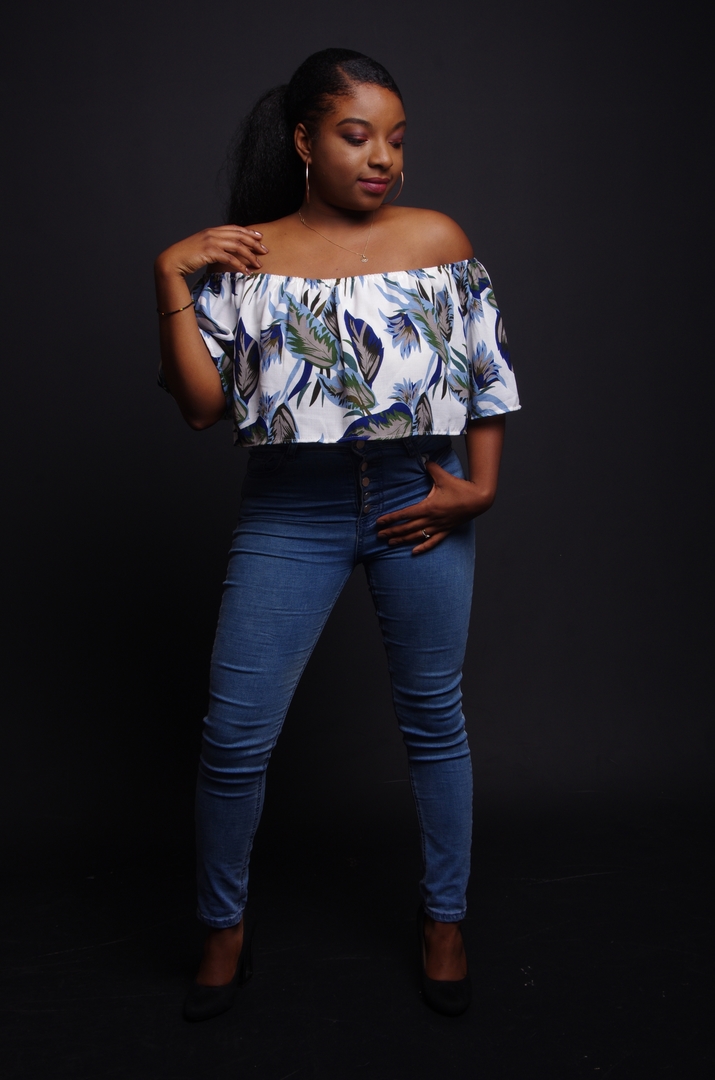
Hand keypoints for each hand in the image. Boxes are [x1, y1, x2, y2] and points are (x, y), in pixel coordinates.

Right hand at [155, 225, 268, 279]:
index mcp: (211, 230)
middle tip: (265, 251)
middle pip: (239, 236)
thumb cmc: (187, 256)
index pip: (235, 228)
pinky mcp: (210, 252)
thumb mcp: (202, 247)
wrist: (173, 260)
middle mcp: (213, 233)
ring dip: (250, 255)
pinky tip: (247, 272)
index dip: (248, 232)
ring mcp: (211, 241)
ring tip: (259, 264)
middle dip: (254, 243)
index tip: (260, 237)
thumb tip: (225, 252)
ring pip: (237, 246)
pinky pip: (230, 258)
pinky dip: (240, 265)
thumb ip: (213, 246)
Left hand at [376, 460, 494, 553]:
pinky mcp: (446, 530)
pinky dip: (423, 547)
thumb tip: (423, 460)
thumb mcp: (443, 476)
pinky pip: (433, 542)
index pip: (405, 515)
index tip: (379, 522)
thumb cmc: (461, 488)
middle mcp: (432, 519)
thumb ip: (431, 468)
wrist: (478, 499)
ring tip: (390, 542)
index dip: (391, 519)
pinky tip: (414, 552)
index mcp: (429, 507)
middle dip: (392, 531)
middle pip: (407, 528)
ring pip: (417, 536)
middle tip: (379, 535)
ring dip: (403, 540)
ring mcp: (439, 526)